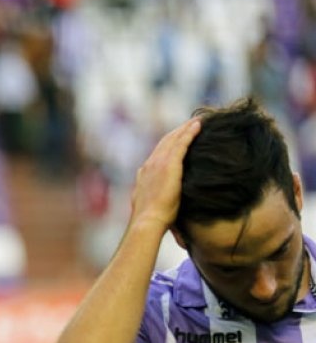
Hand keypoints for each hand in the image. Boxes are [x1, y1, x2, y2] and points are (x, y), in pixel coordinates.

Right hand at [130, 117, 201, 234]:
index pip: (158, 153)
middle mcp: (149, 164)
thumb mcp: (152, 206)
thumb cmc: (152, 220)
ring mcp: (158, 163)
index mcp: (145, 173)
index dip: (168, 144)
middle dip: (177, 132)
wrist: (148, 221)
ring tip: (197, 121)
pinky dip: (189, 133)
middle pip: (164, 142)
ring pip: (173, 139)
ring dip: (185, 128)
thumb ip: (156, 199)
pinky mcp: (169, 164)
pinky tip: (198, 125)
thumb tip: (162, 203)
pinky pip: (181, 143)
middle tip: (190, 123)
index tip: (178, 139)